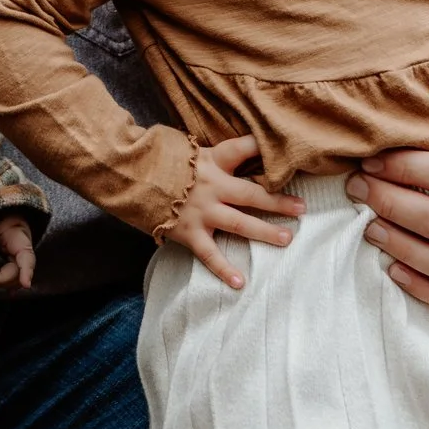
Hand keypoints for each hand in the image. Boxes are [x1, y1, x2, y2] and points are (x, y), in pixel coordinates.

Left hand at [0, 216, 36, 288]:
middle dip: (4, 279)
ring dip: (3, 281)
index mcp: (18, 235)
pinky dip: (4, 280)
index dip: (27, 271)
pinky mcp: (9, 256)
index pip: (26, 256)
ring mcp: (16, 253)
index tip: (26, 284)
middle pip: (19, 270)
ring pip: (16, 274)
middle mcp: (21, 247)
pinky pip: (11, 272)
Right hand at [162, 135, 305, 289]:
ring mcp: (202, 211)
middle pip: (253, 193)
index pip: (244, 149)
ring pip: (240, 223)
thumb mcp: (183, 146)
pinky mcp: (188, 232)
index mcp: (211, 160)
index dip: (264, 148)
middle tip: (302, 208)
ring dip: (265, 232)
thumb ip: (205, 153)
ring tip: (287, 239)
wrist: (126, 173)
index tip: (286, 150)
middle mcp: (212, 187)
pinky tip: (241, 282)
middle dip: (279, 201)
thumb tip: (218, 151)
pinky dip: (225, 270)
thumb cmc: (155, 157)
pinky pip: (210, 254)